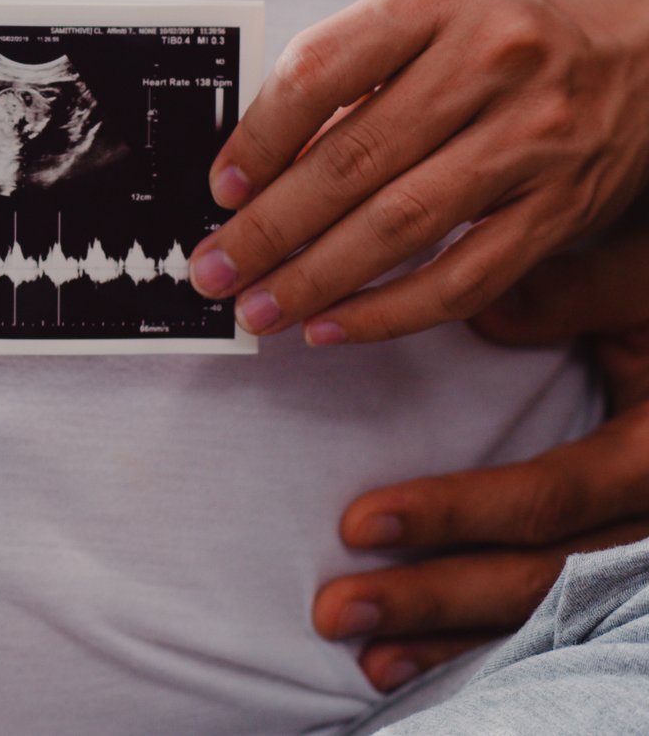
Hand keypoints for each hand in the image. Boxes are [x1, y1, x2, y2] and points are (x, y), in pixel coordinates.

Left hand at [189, 0, 648, 343]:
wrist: (631, 55)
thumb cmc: (490, 45)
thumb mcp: (418, 24)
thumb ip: (343, 82)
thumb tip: (248, 178)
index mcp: (432, 0)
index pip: (318, 72)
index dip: (258, 140)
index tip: (219, 191)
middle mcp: (488, 59)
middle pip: (353, 159)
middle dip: (269, 228)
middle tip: (214, 271)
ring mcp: (532, 134)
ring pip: (402, 223)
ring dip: (316, 278)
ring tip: (260, 309)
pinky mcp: (560, 204)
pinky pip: (463, 276)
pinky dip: (388, 311)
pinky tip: (331, 326)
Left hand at [312, 227, 648, 691]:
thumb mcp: (646, 290)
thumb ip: (571, 294)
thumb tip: (476, 305)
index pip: (550, 497)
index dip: (456, 515)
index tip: (358, 523)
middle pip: (542, 579)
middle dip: (433, 597)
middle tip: (335, 608)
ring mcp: (642, 564)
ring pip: (547, 617)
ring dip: (446, 639)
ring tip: (361, 651)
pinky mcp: (621, 582)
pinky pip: (554, 628)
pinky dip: (478, 649)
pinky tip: (402, 662)